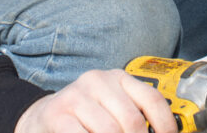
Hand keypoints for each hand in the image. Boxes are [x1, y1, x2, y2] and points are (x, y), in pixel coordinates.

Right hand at [15, 69, 176, 132]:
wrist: (41, 117)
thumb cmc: (84, 117)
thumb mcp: (112, 108)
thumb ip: (134, 115)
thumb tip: (162, 132)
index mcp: (118, 78)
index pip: (152, 99)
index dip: (165, 125)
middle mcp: (98, 81)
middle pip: (132, 120)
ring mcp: (76, 97)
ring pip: (111, 131)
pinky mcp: (58, 115)